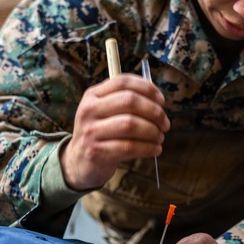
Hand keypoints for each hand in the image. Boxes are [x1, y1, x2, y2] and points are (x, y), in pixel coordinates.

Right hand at [60, 75, 168, 190]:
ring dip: (152, 131)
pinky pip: (129, 147)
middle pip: (129, 101)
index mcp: (93, 95)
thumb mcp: (104, 112)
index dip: (147, 88)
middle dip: (154, 112)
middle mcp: (89, 110)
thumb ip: (125, 101)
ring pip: (130, 124)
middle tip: (165, 123)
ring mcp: (91, 131)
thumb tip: (158, 100)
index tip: (161, 100)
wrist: (78, 162)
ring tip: (160, 137)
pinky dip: (148, 148)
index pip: (123, 82)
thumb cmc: (100, 133)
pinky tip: (155, 149)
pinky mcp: (97, 152)